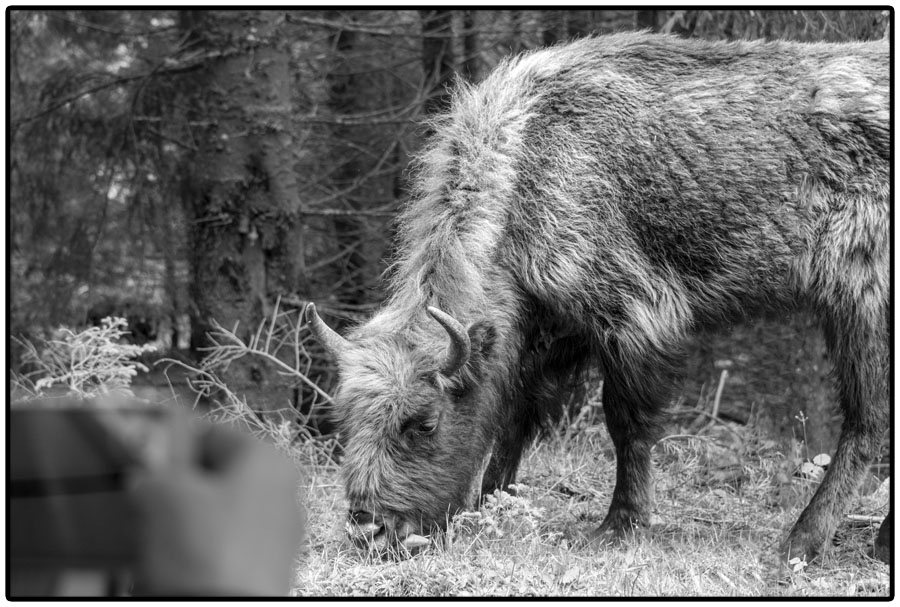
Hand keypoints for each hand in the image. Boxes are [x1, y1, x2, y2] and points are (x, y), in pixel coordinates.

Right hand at [128, 414, 304, 595]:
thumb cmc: (206, 545)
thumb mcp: (165, 495)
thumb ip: (153, 475)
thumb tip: (145, 479)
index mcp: (268, 460)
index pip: (213, 433)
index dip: (173, 439)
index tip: (143, 451)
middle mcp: (282, 491)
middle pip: (217, 475)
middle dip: (177, 482)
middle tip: (143, 491)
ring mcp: (278, 532)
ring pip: (218, 512)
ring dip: (184, 517)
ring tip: (152, 528)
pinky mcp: (265, 568)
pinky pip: (222, 545)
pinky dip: (197, 546)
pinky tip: (172, 557)